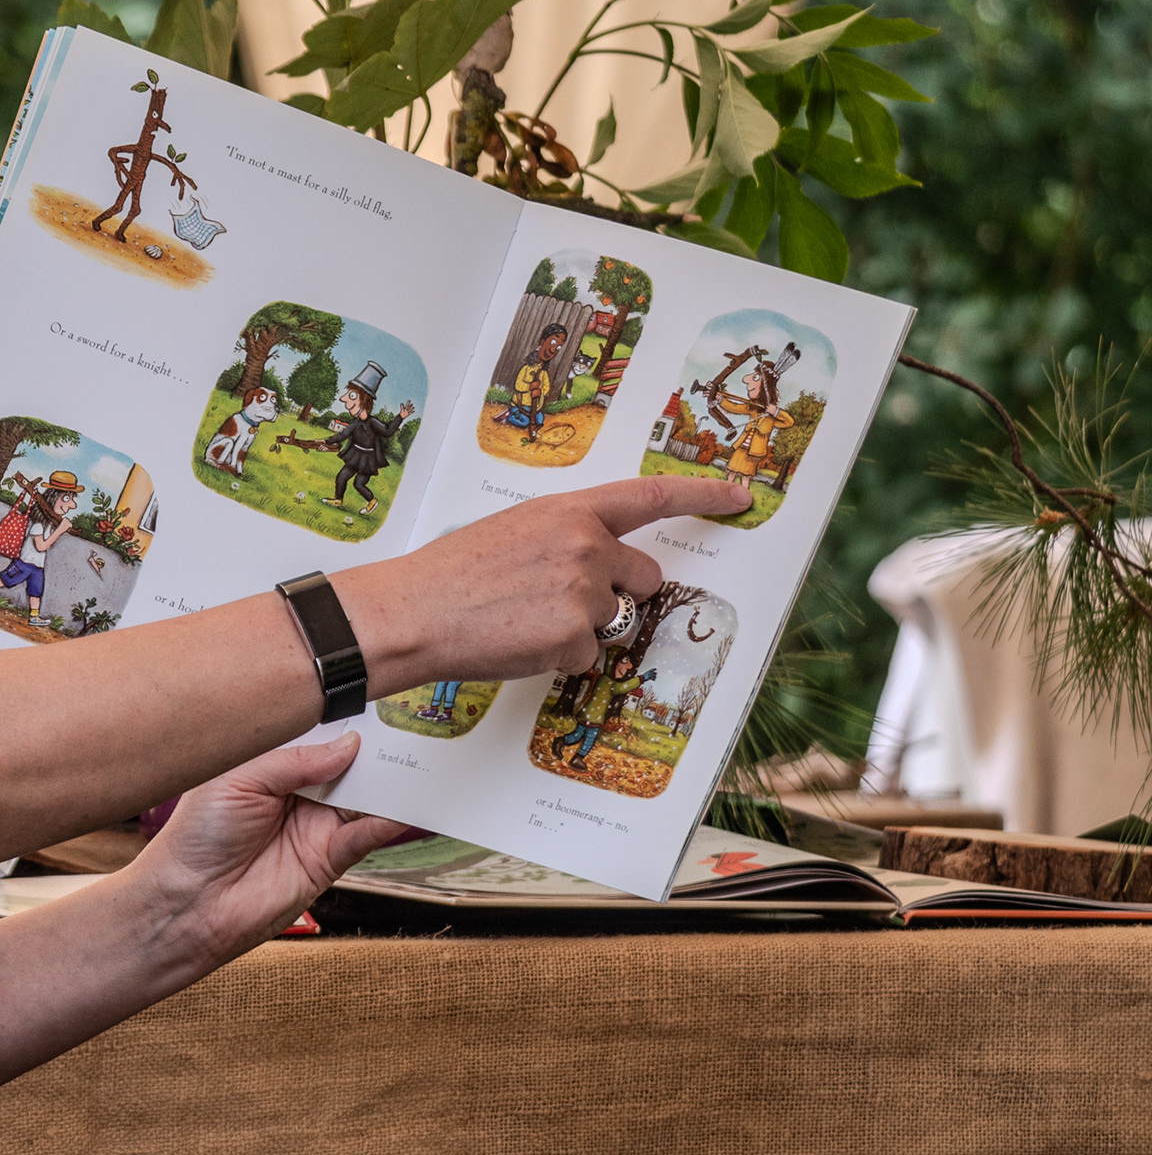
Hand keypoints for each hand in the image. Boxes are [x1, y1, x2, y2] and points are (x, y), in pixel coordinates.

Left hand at [128, 736, 402, 976]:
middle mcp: (298, 791)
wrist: (188, 903)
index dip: (343, 722)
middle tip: (408, 729)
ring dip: (389, 783)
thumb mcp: (240, 779)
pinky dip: (385, 823)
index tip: (375, 700)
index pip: (317, 735)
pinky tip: (396, 810)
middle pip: (349, 764)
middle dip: (376, 749)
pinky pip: (365, 836)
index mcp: (272, 763)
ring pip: (364, 797)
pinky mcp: (329, 858)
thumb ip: (295, 760)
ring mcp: (316, 824)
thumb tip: (350, 745)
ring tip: (416, 763)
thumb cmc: (197, 836)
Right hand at [338, 472, 752, 690]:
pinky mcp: (574, 639)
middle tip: (564, 601)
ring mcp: (584, 593)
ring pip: (612, 622)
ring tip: (523, 621)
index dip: (704, 496)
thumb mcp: (513, 532)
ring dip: (580, 630)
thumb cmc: (450, 573)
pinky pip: (587, 657)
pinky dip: (558, 659)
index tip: (741, 497)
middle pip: (645, 577)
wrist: (413, 612)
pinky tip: (518, 644)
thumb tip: (597, 563)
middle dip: (620, 594)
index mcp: (570, 510)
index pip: (651, 495)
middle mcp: (586, 545)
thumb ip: (564, 538)